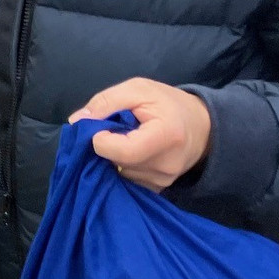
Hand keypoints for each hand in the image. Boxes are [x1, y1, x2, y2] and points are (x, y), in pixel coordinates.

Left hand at [69, 78, 211, 190]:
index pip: (124, 151)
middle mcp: (166, 164)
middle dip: (105, 146)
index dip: (101, 141)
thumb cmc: (168, 103)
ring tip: (124, 139)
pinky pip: (127, 181)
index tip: (97, 129)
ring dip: (112, 157)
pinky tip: (126, 153)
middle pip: (118, 162)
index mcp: (167, 136)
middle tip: (111, 130)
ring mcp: (162, 180)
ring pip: (119, 173)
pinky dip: (119, 167)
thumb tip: (76, 121)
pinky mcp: (158, 189)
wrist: (202, 127)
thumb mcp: (138, 89)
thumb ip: (106, 101)